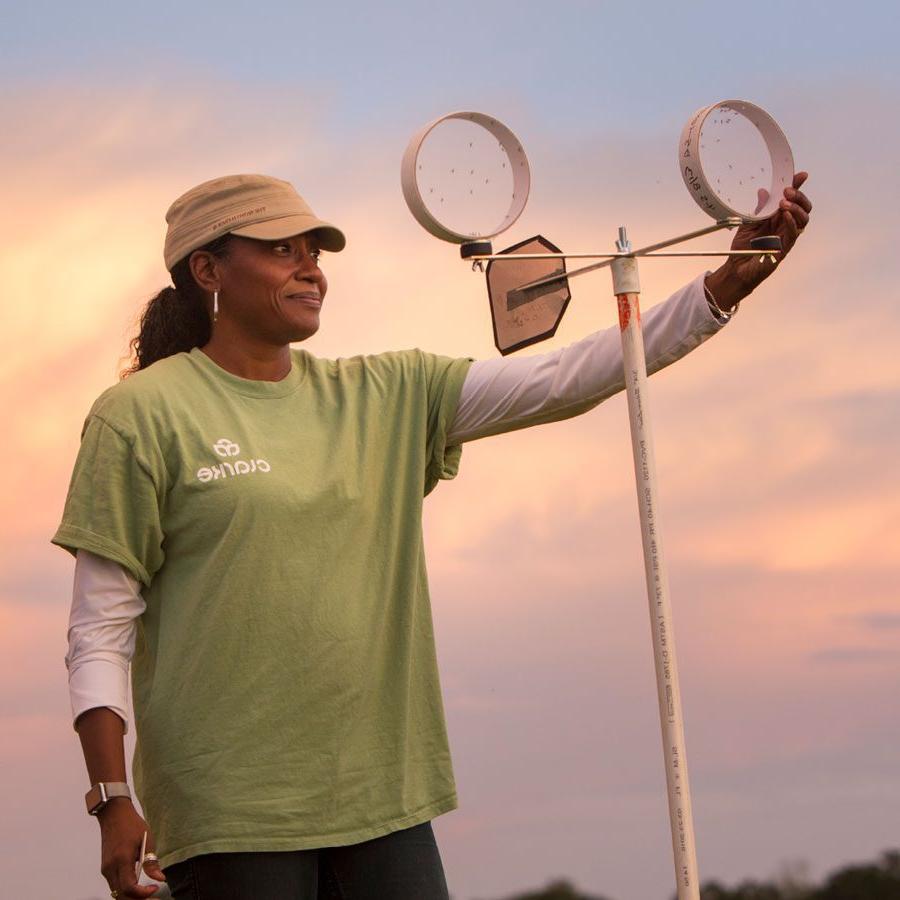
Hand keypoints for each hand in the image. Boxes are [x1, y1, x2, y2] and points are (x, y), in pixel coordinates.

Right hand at [97, 800, 165, 897]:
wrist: (113, 814)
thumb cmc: (131, 824)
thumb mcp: (147, 840)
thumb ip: (151, 862)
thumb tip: (161, 878)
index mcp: (121, 860)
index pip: (129, 888)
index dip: (142, 893)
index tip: (155, 888)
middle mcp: (110, 868)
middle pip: (121, 895)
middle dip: (137, 899)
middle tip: (153, 896)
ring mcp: (106, 869)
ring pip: (116, 893)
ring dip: (131, 896)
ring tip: (146, 892)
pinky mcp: (105, 868)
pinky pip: (114, 885)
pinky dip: (125, 890)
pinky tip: (137, 885)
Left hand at [705, 171, 811, 310]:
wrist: (736, 269)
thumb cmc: (742, 248)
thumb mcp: (748, 224)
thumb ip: (757, 208)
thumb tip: (763, 190)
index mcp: (777, 218)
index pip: (792, 200)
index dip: (798, 188)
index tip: (801, 175)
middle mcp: (785, 226)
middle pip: (803, 208)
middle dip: (799, 196)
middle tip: (788, 190)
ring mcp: (786, 237)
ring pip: (803, 220)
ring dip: (796, 208)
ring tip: (784, 202)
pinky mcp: (784, 249)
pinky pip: (793, 234)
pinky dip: (791, 222)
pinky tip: (785, 214)